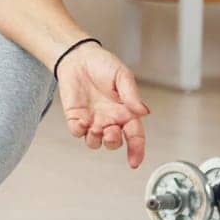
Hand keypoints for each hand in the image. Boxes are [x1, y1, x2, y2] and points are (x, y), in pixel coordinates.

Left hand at [55, 43, 150, 168]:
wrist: (78, 57)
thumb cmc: (103, 64)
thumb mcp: (123, 76)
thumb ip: (132, 96)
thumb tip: (143, 112)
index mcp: (125, 112)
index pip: (135, 136)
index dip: (137, 151)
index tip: (134, 162)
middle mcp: (110, 119)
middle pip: (114, 142)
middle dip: (113, 142)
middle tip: (110, 131)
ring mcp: (92, 119)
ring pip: (95, 142)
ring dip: (96, 139)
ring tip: (95, 126)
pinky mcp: (75, 117)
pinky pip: (77, 132)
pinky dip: (79, 131)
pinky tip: (81, 122)